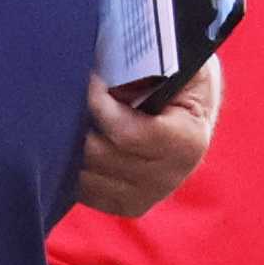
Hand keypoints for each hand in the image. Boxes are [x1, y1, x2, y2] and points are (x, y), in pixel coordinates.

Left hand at [72, 62, 217, 219]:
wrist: (189, 109)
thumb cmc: (181, 76)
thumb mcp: (178, 58)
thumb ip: (154, 63)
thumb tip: (111, 75)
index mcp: (188, 141)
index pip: (128, 134)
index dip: (101, 104)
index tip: (93, 79)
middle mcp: (170, 176)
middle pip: (100, 155)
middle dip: (83, 122)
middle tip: (78, 97)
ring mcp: (148, 196)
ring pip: (86, 176)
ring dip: (74, 145)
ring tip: (80, 118)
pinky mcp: (128, 205)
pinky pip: (85, 191)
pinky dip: (76, 167)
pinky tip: (81, 143)